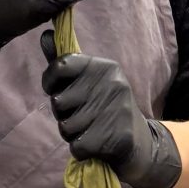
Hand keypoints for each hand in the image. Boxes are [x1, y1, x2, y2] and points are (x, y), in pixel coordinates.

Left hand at [41, 31, 182, 187]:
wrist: (143, 143)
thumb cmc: (107, 110)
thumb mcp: (92, 83)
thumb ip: (67, 65)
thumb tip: (45, 36)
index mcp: (105, 67)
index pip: (61, 66)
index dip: (50, 82)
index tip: (56, 91)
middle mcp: (113, 84)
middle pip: (58, 102)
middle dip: (64, 114)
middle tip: (82, 117)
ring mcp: (116, 110)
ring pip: (65, 127)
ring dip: (72, 135)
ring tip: (90, 131)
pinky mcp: (117, 136)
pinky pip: (77, 146)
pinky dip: (81, 151)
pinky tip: (95, 145)